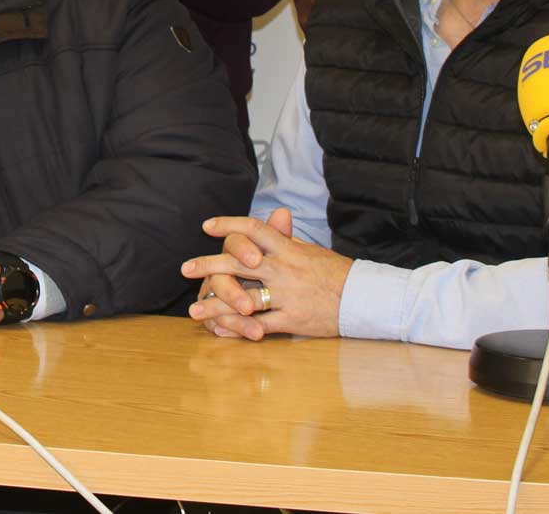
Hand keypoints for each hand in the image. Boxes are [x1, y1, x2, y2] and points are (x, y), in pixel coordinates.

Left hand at [182, 208, 349, 340]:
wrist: (364, 299)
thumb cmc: (336, 272)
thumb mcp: (311, 249)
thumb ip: (288, 238)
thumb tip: (275, 217)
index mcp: (288, 249)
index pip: (254, 229)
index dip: (229, 225)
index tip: (206, 226)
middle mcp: (284, 269)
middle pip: (239, 262)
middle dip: (209, 265)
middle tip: (185, 268)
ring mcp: (287, 296)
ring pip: (245, 298)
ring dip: (216, 305)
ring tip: (193, 310)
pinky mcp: (292, 320)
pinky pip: (260, 324)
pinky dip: (238, 328)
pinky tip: (220, 331)